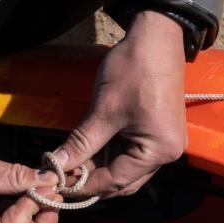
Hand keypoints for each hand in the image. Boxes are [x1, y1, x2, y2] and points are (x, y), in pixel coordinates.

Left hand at [51, 11, 186, 197]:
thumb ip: (82, 142)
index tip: (57, 184)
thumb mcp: (104, 109)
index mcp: (158, 151)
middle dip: (93, 180)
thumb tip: (56, 165)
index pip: (116, 181)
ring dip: (101, 167)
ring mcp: (166, 144)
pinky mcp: (160, 133)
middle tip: (62, 175)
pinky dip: (111, 154)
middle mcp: (167, 154)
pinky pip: (133, 154)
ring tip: (72, 160)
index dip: (84, 185)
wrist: (158, 38)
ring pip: (127, 168)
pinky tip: (90, 148)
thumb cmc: (134, 70)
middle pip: (124, 181)